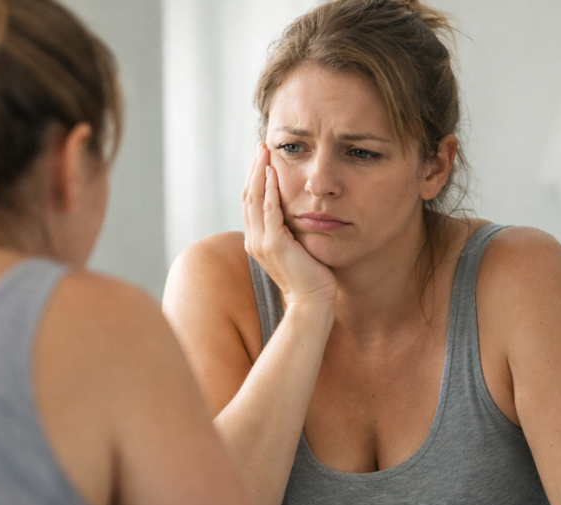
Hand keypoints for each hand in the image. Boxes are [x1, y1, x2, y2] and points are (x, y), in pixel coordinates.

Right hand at [242, 143, 335, 308]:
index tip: (263, 158)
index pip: (250, 202)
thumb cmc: (310, 277)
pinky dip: (270, 188)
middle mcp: (253, 240)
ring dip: (260, 172)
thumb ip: (290, 231)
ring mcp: (261, 242)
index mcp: (256, 241)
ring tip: (265, 151)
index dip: (255, 178)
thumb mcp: (296, 249)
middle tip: (262, 146)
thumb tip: (296, 213)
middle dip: (254, 169)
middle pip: (248, 196)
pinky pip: (269, 209)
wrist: (312, 302)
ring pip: (255, 198)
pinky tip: (274, 172)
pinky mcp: (274, 244)